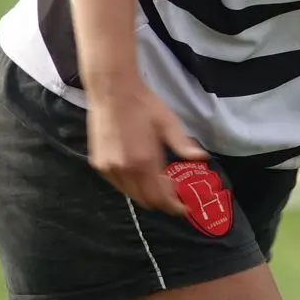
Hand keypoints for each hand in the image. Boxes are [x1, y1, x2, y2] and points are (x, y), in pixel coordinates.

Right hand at [87, 80, 207, 217]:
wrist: (112, 91)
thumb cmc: (143, 103)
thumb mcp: (168, 122)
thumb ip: (183, 144)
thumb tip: (201, 158)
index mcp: (143, 161)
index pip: (159, 198)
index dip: (173, 207)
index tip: (184, 208)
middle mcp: (124, 170)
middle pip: (145, 200)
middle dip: (161, 201)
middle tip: (174, 192)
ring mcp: (108, 169)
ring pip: (131, 194)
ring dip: (146, 193)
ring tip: (159, 181)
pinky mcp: (98, 164)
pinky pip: (119, 184)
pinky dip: (131, 184)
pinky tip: (140, 171)